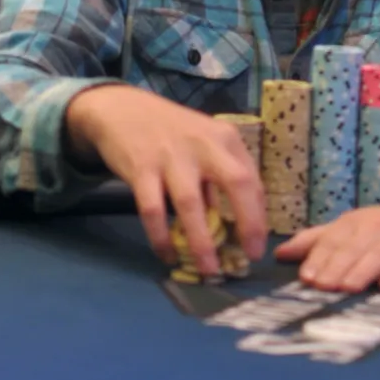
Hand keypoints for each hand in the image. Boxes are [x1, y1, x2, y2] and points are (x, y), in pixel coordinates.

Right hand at [65, 85, 266, 274]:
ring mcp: (172, 156)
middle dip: (248, 223)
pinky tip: (167, 254)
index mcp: (225, 138)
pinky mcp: (141, 168)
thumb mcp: (204, 142)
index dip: (259, 216)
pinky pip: (154, 211)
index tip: (257, 245)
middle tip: (248, 257)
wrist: (121, 109)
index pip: (252, 179)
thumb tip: (236, 222)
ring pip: (191, 205)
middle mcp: (204, 144)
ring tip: (208, 270)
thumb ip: (219, 176)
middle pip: (236, 183)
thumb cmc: (171, 132)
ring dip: (202, 242)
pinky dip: (161, 237)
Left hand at [274, 189, 379, 292]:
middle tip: (321, 287)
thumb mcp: (352, 227)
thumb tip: (280, 253)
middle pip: (353, 250)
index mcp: (355, 225)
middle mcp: (377, 231)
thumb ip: (317, 240)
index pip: (332, 242)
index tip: (305, 278)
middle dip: (336, 268)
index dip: (319, 260)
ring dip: (363, 271)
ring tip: (348, 287)